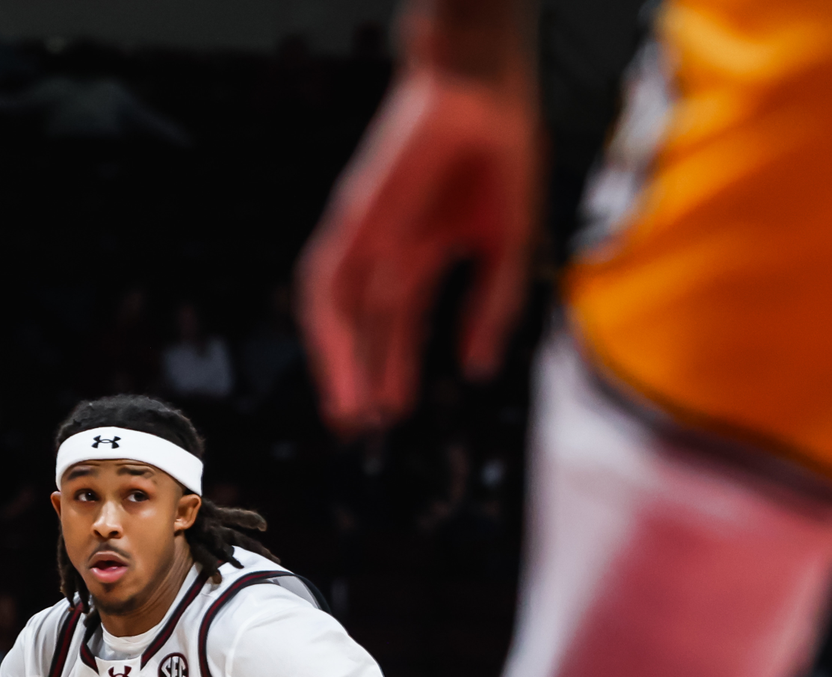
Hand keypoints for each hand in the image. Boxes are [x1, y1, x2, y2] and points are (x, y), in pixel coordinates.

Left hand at [298, 63, 538, 430]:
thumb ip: (491, 308)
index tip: (393, 412)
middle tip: (360, 427)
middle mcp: (386, 251)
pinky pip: (326, 277)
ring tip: (349, 412)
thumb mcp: (505, 248)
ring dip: (339, 362)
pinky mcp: (354, 219)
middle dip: (361, 376)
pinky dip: (327, 321)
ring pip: (339, 311)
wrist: (483, 94)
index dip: (393, 367)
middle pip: (363, 326)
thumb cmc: (502, 157)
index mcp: (421, 254)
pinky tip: (337, 356)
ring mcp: (367, 236)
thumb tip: (475, 370)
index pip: (397, 324)